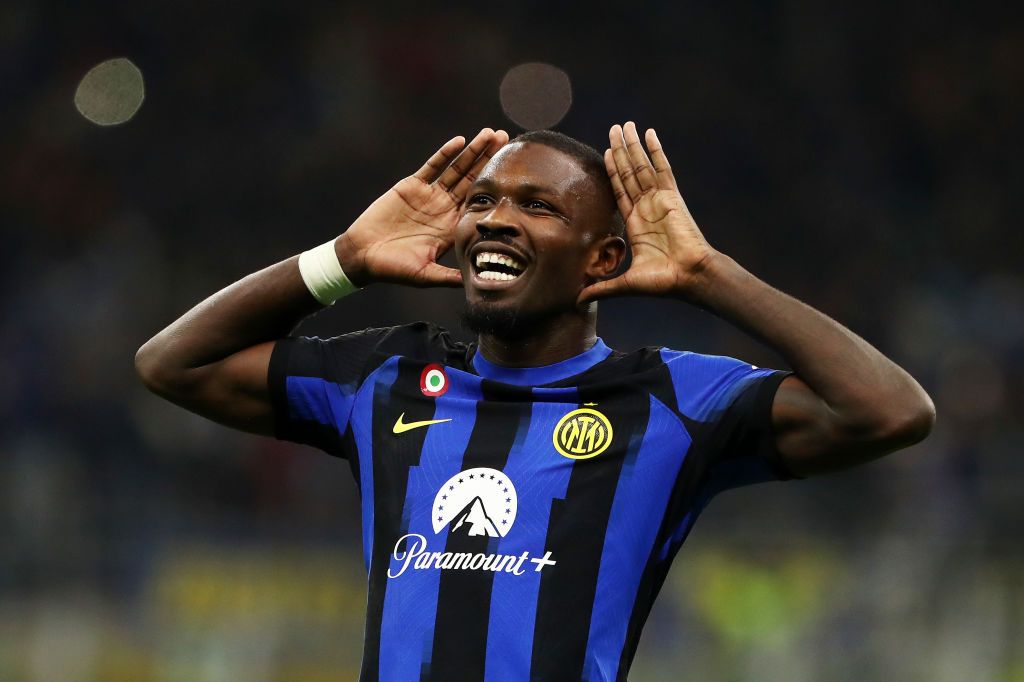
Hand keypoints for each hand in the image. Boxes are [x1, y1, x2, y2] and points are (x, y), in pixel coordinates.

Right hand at [337, 128, 508, 286]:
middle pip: (473, 181)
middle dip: (490, 161)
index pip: (480, 205)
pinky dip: (445, 154)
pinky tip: (460, 141)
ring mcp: (429, 196)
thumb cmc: (393, 269)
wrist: (363, 255)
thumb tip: (475, 284)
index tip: (515, 177)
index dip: (497, 190)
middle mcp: (445, 209)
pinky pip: (432, 166)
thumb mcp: (425, 275)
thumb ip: (449, 277)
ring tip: (491, 134)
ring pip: (456, 169)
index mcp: (452, 229)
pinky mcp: (412, 186)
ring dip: (473, 152)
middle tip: (509, 141)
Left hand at [578, 122, 716, 304]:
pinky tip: (649, 133)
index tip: (606, 154)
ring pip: (642, 166)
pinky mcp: (672, 197)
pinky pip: (662, 168)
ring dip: (633, 145)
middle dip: (622, 151)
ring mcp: (659, 200)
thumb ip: (602, 287)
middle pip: (630, 172)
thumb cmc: (662, 282)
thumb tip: (578, 301)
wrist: (688, 277)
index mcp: (636, 224)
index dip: (613, 172)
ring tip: (625, 125)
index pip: (620, 191)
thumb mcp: (625, 284)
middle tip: (614, 129)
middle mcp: (646, 208)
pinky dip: (655, 150)